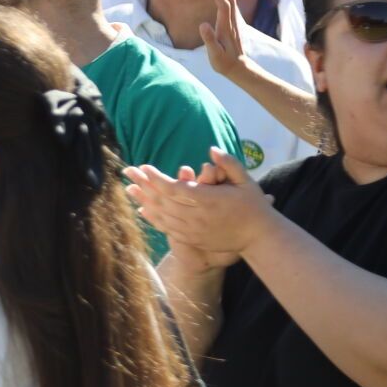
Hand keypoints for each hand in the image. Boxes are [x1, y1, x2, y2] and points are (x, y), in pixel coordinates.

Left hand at [123, 149, 273, 268]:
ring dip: (143, 200)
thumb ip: (229, 164)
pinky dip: (153, 218)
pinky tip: (142, 209)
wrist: (258, 237)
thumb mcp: (247, 181)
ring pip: (162, 214)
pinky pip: (167, 227)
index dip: (155, 178)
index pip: (174, 188)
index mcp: (208, 200)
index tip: (143, 167)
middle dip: (143, 185)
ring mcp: (193, 229)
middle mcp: (197, 216)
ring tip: (129, 188)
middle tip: (128, 171)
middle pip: (162, 200)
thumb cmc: (254, 206)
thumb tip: (212, 149)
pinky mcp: (192, 238)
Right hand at [198, 0, 252, 85]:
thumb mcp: (214, 54)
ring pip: (230, 1)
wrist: (239, 68)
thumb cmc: (224, 63)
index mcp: (226, 28)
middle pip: (230, 0)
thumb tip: (203, 24)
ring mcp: (233, 23)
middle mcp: (231, 22)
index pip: (223, 7)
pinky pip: (229, 5)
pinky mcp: (232, 24)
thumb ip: (209, 39)